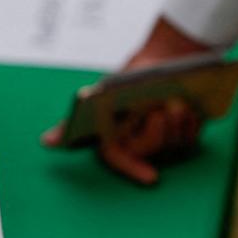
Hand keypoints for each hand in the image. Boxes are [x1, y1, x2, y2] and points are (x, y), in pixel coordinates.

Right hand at [42, 17, 211, 184]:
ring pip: (174, 143)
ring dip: (177, 124)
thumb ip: (71, 125)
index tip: (152, 177)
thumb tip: (45, 142)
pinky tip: (191, 107)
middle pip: (151, 148)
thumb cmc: (126, 82)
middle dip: (158, 132)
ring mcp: (164, 139)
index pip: (119, 160)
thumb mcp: (98, 98)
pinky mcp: (185, 132)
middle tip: (162, 110)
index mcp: (115, 137)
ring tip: (177, 103)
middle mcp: (139, 143)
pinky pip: (192, 136)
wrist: (159, 59)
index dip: (133, 170)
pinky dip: (191, 122)